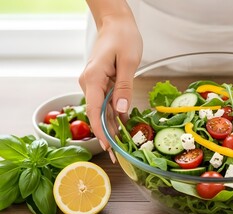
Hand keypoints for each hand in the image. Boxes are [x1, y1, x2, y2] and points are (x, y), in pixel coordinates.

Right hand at [79, 13, 142, 156]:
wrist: (117, 24)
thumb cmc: (123, 37)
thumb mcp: (128, 61)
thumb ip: (124, 86)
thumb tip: (121, 111)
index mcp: (93, 78)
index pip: (93, 110)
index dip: (100, 130)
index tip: (108, 147)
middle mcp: (90, 83)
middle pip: (96, 114)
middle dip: (107, 135)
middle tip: (118, 155)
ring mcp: (95, 84)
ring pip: (102, 111)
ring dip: (112, 128)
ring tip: (122, 147)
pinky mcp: (102, 83)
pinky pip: (108, 103)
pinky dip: (116, 116)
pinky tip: (124, 129)